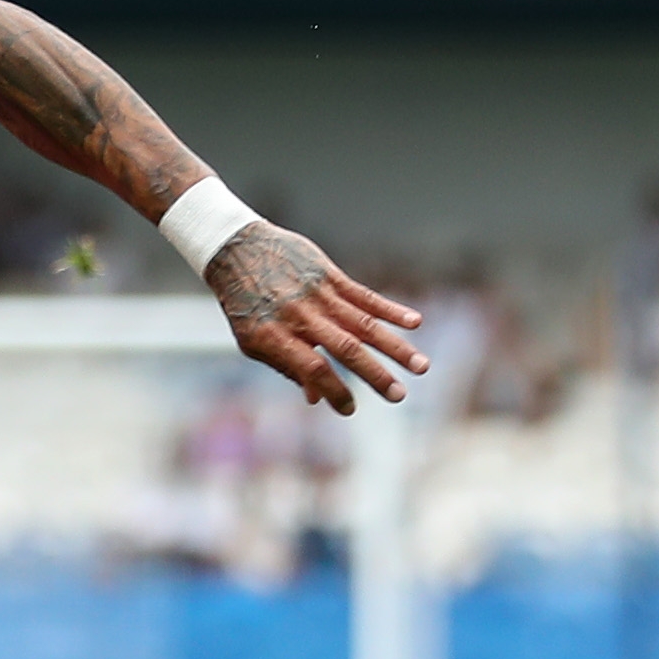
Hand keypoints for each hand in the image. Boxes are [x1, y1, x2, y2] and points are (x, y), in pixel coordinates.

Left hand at [208, 224, 428, 413]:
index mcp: (275, 337)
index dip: (333, 391)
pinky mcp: (330, 276)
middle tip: (400, 396)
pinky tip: (415, 322)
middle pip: (345, 348)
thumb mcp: (253, 340)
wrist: (236, 249)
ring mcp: (318, 294)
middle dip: (375, 375)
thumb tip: (316, 399)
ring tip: (421, 366)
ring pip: (363, 324)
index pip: (312, 369)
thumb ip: (286, 367)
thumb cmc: (244, 304)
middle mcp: (300, 316)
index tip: (349, 409)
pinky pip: (364, 296)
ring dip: (395, 347)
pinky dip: (391, 310)